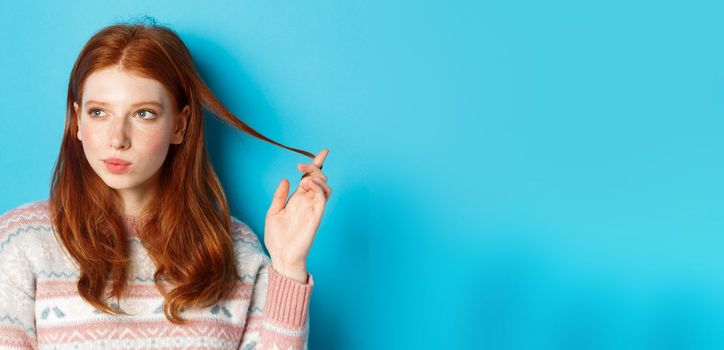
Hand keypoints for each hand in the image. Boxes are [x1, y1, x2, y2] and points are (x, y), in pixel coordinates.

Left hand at [265, 149, 331, 281]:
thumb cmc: (277, 238)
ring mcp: (313, 209)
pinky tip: (308, 185)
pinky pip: (322, 198)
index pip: (311, 178)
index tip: (323, 152)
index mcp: (299, 200)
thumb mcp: (273, 212)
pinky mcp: (316, 217)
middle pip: (319, 179)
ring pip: (325, 187)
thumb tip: (286, 179)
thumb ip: (280, 196)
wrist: (280, 256)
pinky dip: (317, 188)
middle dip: (314, 168)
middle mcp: (308, 202)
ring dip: (317, 178)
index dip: (318, 164)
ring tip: (304, 179)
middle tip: (300, 167)